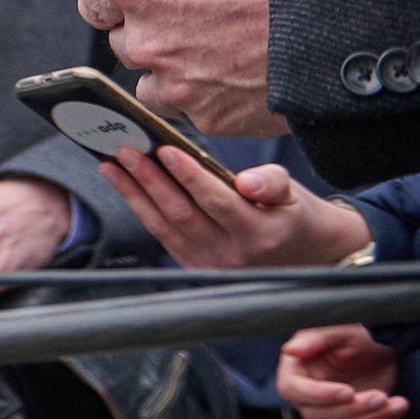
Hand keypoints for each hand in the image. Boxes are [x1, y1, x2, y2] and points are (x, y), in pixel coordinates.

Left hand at [74, 0, 292, 132]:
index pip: (96, 0)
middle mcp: (149, 44)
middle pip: (127, 42)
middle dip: (152, 26)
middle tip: (203, 3)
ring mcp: (183, 87)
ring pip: (156, 83)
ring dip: (177, 66)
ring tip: (225, 37)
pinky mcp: (220, 118)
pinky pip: (199, 110)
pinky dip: (216, 94)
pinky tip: (248, 64)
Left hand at [100, 148, 370, 270]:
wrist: (309, 259)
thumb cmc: (296, 215)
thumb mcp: (295, 194)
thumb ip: (271, 182)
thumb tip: (245, 181)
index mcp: (260, 234)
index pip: (216, 201)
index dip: (188, 175)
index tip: (164, 149)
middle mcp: (232, 256)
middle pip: (181, 214)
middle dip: (148, 180)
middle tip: (123, 150)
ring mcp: (211, 266)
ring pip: (164, 227)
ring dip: (134, 194)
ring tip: (110, 165)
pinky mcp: (196, 269)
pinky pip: (162, 237)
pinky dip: (141, 209)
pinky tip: (124, 186)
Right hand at [277, 325, 402, 418]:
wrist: (382, 347)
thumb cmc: (357, 335)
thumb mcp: (339, 330)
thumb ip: (314, 339)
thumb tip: (290, 350)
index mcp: (295, 370)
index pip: (293, 390)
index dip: (319, 395)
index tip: (347, 391)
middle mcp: (306, 394)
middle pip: (318, 414)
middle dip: (352, 409)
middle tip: (380, 396)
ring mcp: (326, 411)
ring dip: (370, 418)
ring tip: (396, 402)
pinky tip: (397, 407)